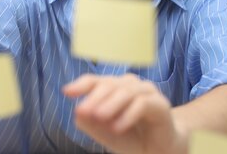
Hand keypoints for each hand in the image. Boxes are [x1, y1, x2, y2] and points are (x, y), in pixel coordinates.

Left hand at [63, 74, 187, 153]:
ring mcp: (146, 91)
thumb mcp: (104, 132)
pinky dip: (128, 115)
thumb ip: (90, 122)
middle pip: (110, 84)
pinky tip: (117, 127)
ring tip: (99, 117)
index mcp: (114, 87)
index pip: (96, 80)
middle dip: (94, 97)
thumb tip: (79, 113)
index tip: (66, 92)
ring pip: (126, 91)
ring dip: (111, 104)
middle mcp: (130, 84)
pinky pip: (142, 104)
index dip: (81, 84)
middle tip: (82, 111)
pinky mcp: (160, 103)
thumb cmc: (129, 137)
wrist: (156, 151)